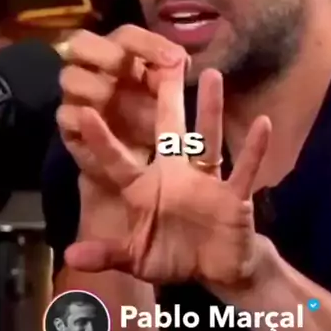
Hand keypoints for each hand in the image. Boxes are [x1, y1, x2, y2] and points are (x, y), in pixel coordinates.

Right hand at [57, 26, 188, 176]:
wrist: (135, 164)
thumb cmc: (150, 123)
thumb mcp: (164, 99)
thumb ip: (171, 76)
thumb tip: (178, 60)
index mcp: (122, 57)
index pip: (127, 36)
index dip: (148, 43)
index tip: (175, 60)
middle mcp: (94, 69)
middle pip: (81, 42)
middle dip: (102, 52)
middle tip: (120, 65)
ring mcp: (77, 97)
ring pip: (69, 77)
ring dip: (90, 84)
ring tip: (107, 95)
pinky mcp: (70, 126)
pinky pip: (66, 115)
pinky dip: (80, 117)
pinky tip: (92, 118)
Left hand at [64, 63, 271, 287]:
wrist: (216, 270)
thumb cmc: (172, 256)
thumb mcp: (135, 257)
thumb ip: (107, 254)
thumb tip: (69, 255)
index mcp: (145, 188)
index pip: (119, 160)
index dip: (102, 139)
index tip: (85, 111)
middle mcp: (174, 175)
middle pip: (169, 131)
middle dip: (166, 97)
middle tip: (164, 60)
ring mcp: (206, 182)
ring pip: (207, 140)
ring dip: (210, 110)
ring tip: (212, 75)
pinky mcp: (234, 195)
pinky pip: (244, 169)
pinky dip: (254, 149)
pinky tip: (262, 123)